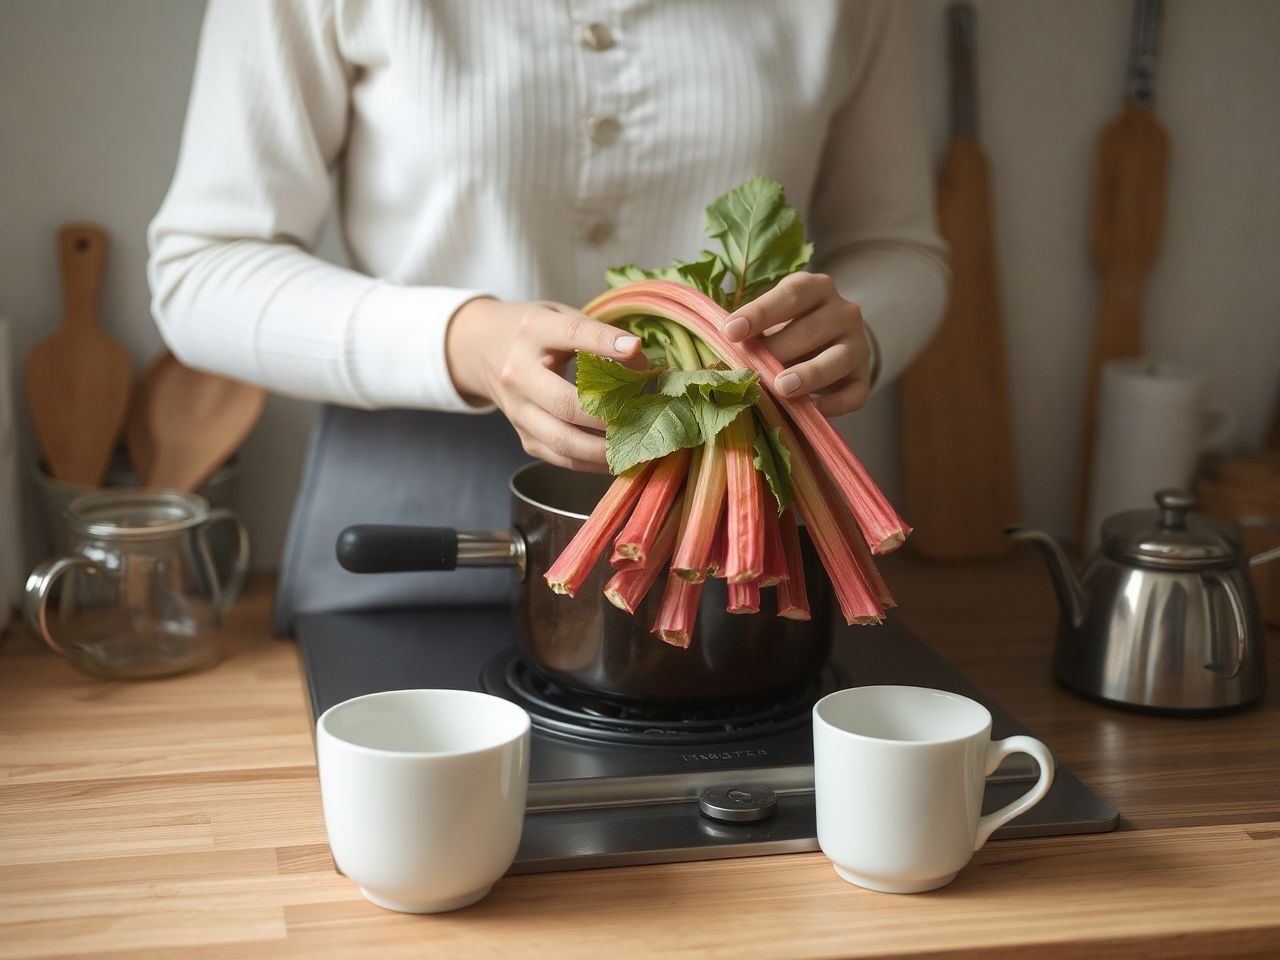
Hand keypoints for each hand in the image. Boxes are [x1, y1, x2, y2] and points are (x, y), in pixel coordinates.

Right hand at [446, 298, 641, 471]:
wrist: (483, 349)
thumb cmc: (535, 333)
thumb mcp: (562, 317)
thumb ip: (600, 336)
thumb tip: (643, 366)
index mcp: (532, 332)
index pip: (572, 335)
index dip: (606, 343)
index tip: (637, 350)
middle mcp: (518, 373)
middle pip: (565, 403)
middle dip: (609, 415)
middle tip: (642, 416)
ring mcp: (517, 410)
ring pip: (563, 440)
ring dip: (604, 448)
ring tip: (635, 444)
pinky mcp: (523, 436)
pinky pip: (561, 458)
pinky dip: (593, 462)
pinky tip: (618, 456)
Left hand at [721, 272, 870, 416]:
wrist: (830, 342)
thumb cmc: (788, 328)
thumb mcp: (773, 319)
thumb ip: (753, 332)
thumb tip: (722, 359)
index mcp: (816, 288)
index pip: (790, 295)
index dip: (759, 313)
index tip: (730, 332)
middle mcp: (843, 312)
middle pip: (811, 329)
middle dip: (779, 350)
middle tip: (751, 369)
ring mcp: (858, 345)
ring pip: (839, 359)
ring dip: (810, 374)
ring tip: (782, 388)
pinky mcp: (863, 377)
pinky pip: (855, 392)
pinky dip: (835, 404)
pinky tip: (812, 410)